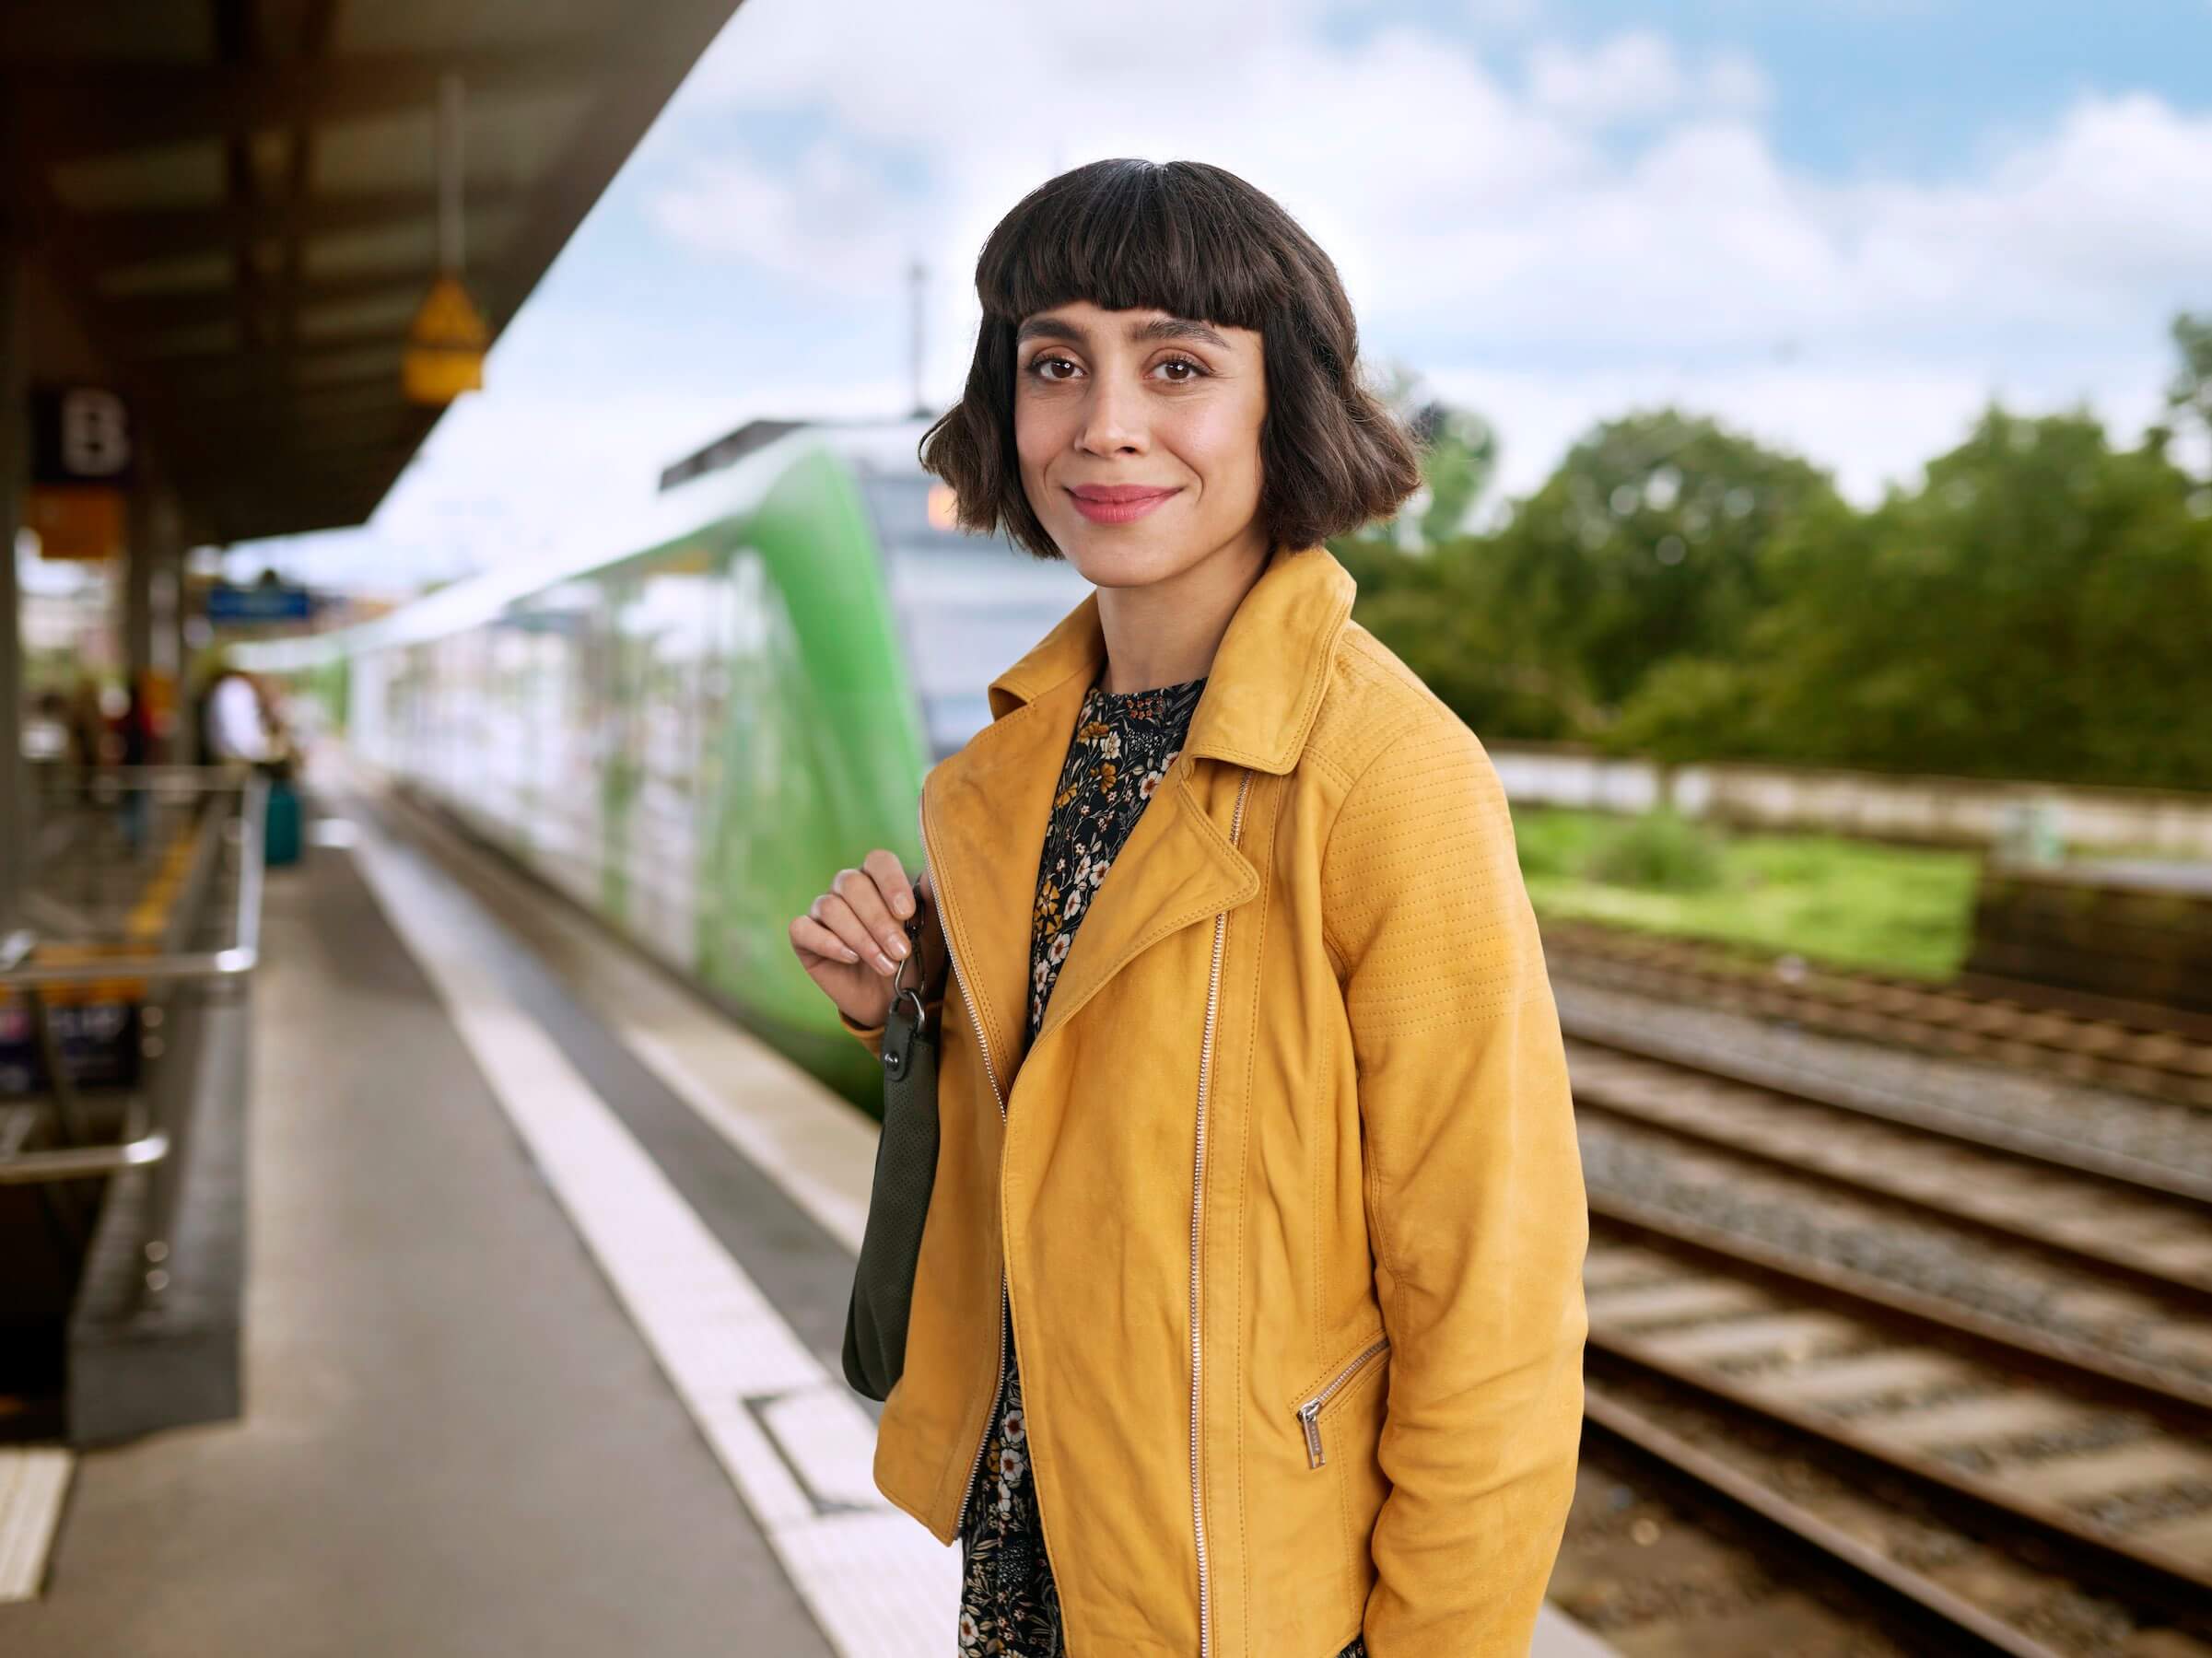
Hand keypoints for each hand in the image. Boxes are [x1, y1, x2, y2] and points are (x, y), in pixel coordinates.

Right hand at [791, 850, 947, 1029]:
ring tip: (885, 965)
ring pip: (830, 907)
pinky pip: (802, 928)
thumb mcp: (934, 932)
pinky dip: (827, 942)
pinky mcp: (804, 937)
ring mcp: (823, 912)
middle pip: (852, 883)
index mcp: (879, 879)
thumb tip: (936, 871)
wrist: (896, 1000)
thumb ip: (935, 899)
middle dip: (879, 920)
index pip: (878, 861)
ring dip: (861, 938)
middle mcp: (848, 889)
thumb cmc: (916, 959)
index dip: (891, 882)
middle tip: (900, 951)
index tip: (907, 913)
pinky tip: (851, 958)